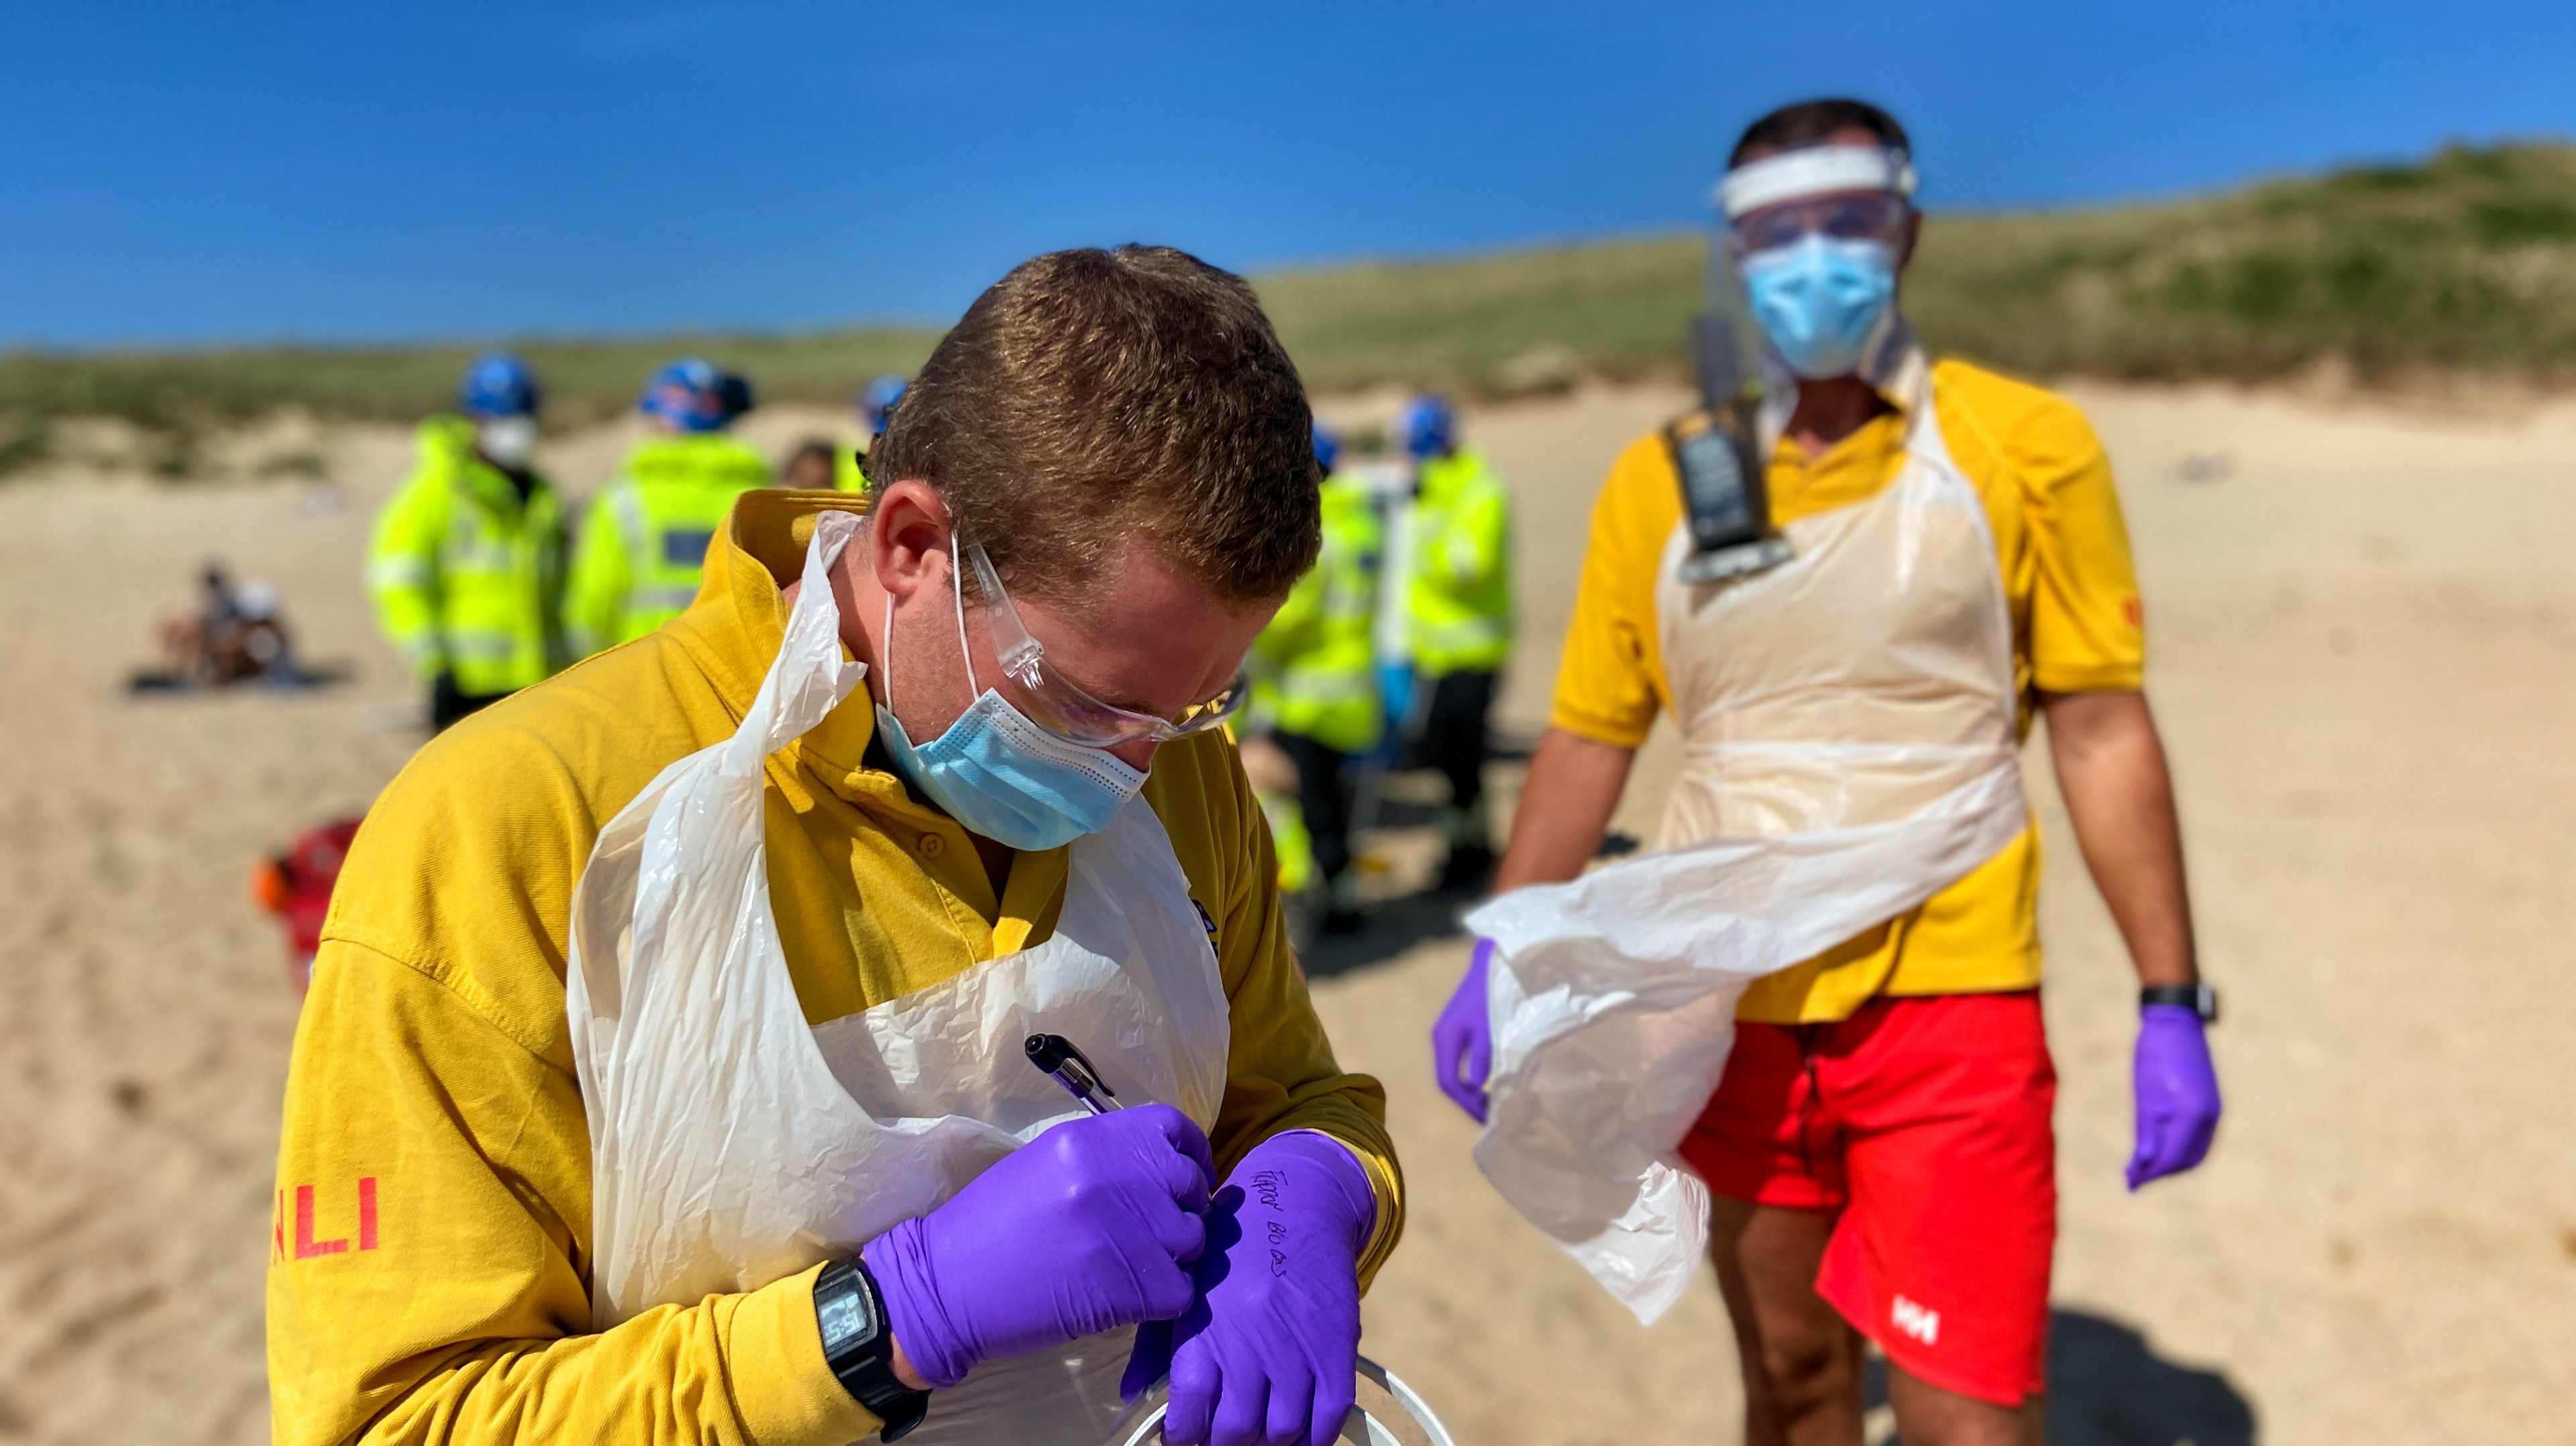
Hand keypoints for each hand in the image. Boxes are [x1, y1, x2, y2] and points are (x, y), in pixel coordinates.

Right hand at [862, 1104, 1214, 1387]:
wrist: (946, 1286)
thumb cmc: (989, 1225)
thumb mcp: (1045, 1164)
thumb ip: (1104, 1157)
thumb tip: (1159, 1168)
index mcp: (1089, 1139)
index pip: (1172, 1127)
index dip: (1189, 1153)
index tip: (1184, 1177)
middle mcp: (1113, 1175)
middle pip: (1190, 1184)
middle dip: (1181, 1209)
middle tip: (1153, 1233)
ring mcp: (1126, 1230)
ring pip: (1193, 1239)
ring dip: (1173, 1257)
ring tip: (1133, 1268)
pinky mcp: (1132, 1286)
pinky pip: (1181, 1290)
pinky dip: (1163, 1299)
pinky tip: (1129, 1298)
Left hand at [1127, 1132, 1374, 1445]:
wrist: (1300, 1199)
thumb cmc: (1233, 1243)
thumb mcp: (1186, 1285)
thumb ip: (1155, 1343)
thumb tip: (1130, 1394)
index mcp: (1203, 1330)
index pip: (1188, 1417)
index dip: (1182, 1437)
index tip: (1183, 1434)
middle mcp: (1250, 1345)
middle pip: (1236, 1433)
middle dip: (1224, 1445)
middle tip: (1221, 1436)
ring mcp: (1298, 1349)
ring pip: (1283, 1432)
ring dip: (1268, 1442)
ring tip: (1259, 1432)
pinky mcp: (1338, 1347)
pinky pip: (1330, 1416)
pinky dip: (1314, 1437)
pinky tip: (1298, 1431)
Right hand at [1429, 938, 1494, 1122]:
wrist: (1493, 962)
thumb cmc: (1493, 992)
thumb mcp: (1490, 1024)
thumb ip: (1483, 1055)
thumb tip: (1477, 1087)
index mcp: (1445, 1038)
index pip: (1448, 1082)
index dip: (1466, 1103)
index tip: (1487, 1118)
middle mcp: (1442, 1039)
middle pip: (1448, 1081)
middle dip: (1468, 1102)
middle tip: (1491, 1118)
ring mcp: (1449, 1035)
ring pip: (1454, 1073)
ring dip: (1471, 1092)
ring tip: (1492, 1106)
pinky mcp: (1459, 1032)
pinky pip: (1461, 1064)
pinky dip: (1473, 1079)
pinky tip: (1490, 1085)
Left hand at [2127, 1004, 2220, 1189]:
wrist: (2175, 1022)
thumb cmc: (2154, 1057)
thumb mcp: (2144, 1098)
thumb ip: (2146, 1135)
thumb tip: (2140, 1167)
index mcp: (2192, 1117)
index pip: (2172, 1159)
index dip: (2150, 1174)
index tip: (2130, 1183)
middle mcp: (2209, 1118)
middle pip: (2186, 1160)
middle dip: (2161, 1171)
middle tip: (2135, 1177)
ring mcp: (2213, 1111)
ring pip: (2195, 1151)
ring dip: (2172, 1161)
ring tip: (2145, 1165)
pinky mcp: (2212, 1103)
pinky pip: (2200, 1137)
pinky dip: (2182, 1147)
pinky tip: (2162, 1145)